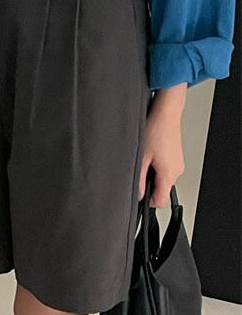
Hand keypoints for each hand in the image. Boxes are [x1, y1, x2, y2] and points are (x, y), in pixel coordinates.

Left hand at [139, 85, 186, 207]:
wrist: (166, 112)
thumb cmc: (156, 129)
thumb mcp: (141, 157)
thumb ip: (139, 179)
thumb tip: (137, 194)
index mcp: (169, 174)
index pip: (161, 201)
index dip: (148, 202)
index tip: (139, 195)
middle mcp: (177, 171)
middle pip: (162, 191)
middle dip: (149, 186)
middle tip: (139, 172)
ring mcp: (178, 164)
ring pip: (163, 180)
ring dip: (153, 175)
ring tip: (145, 160)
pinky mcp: (176, 157)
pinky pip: (166, 170)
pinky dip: (157, 167)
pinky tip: (151, 155)